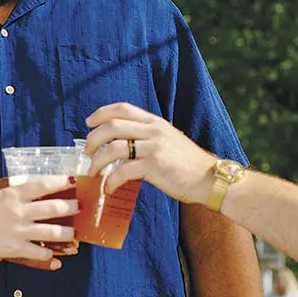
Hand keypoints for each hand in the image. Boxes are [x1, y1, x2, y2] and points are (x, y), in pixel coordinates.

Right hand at [0, 176, 77, 268]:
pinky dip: (49, 255)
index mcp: (12, 195)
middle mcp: (19, 211)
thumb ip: (10, 193)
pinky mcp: (16, 249)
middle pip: (54, 208)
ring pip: (53, 232)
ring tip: (73, 233)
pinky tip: (53, 255)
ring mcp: (19, 231)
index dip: (60, 182)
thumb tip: (26, 191)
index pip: (42, 185)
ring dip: (67, 233)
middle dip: (71, 207)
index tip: (72, 180)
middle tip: (79, 206)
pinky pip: (39, 253)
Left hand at [84, 103, 219, 204]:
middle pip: (112, 126)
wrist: (210, 179)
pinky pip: (122, 171)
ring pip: (113, 148)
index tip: (89, 123)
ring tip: (93, 172)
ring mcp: (154, 147)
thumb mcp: (169, 140)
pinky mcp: (154, 166)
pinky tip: (109, 188)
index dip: (101, 113)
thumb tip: (122, 142)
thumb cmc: (188, 164)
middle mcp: (153, 131)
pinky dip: (111, 180)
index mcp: (155, 122)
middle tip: (87, 152)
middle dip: (93, 138)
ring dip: (97, 162)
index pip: (122, 108)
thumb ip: (148, 137)